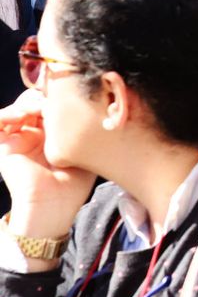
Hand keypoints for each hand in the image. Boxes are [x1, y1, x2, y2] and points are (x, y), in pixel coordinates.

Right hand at [0, 93, 94, 243]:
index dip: (60, 94)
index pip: (56, 104)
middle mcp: (37, 132)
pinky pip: (0, 122)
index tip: (70, 90)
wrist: (53, 206)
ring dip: (28, 101)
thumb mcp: (83, 149)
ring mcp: (20, 138)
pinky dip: (7, 114)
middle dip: (45, 94)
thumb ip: (83, 127)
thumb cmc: (74, 182)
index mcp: (56, 133)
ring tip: (39, 106)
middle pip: (38, 100)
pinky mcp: (5, 146)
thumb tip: (90, 102)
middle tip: (54, 98)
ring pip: (20, 107)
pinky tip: (22, 115)